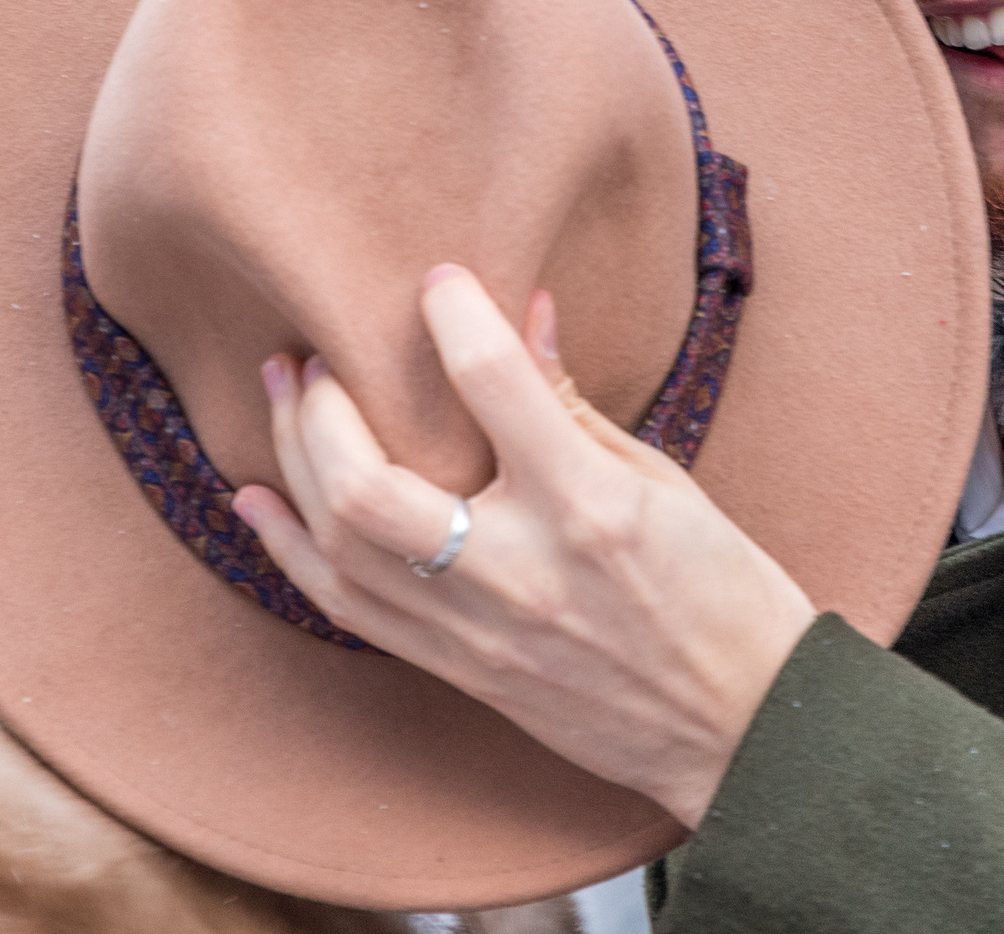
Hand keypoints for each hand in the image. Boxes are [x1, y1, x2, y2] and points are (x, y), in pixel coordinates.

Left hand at [234, 266, 818, 827]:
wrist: (742, 725)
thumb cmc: (723, 592)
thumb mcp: (665, 482)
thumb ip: (575, 405)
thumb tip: (523, 313)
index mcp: (591, 506)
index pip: (496, 382)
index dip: (455, 312)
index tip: (437, 279)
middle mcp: (522, 571)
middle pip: (371, 484)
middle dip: (325, 405)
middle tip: (319, 353)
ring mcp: (480, 631)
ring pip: (342, 546)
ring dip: (294, 462)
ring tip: (282, 397)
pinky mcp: (460, 672)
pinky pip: (348, 608)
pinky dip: (293, 551)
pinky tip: (262, 501)